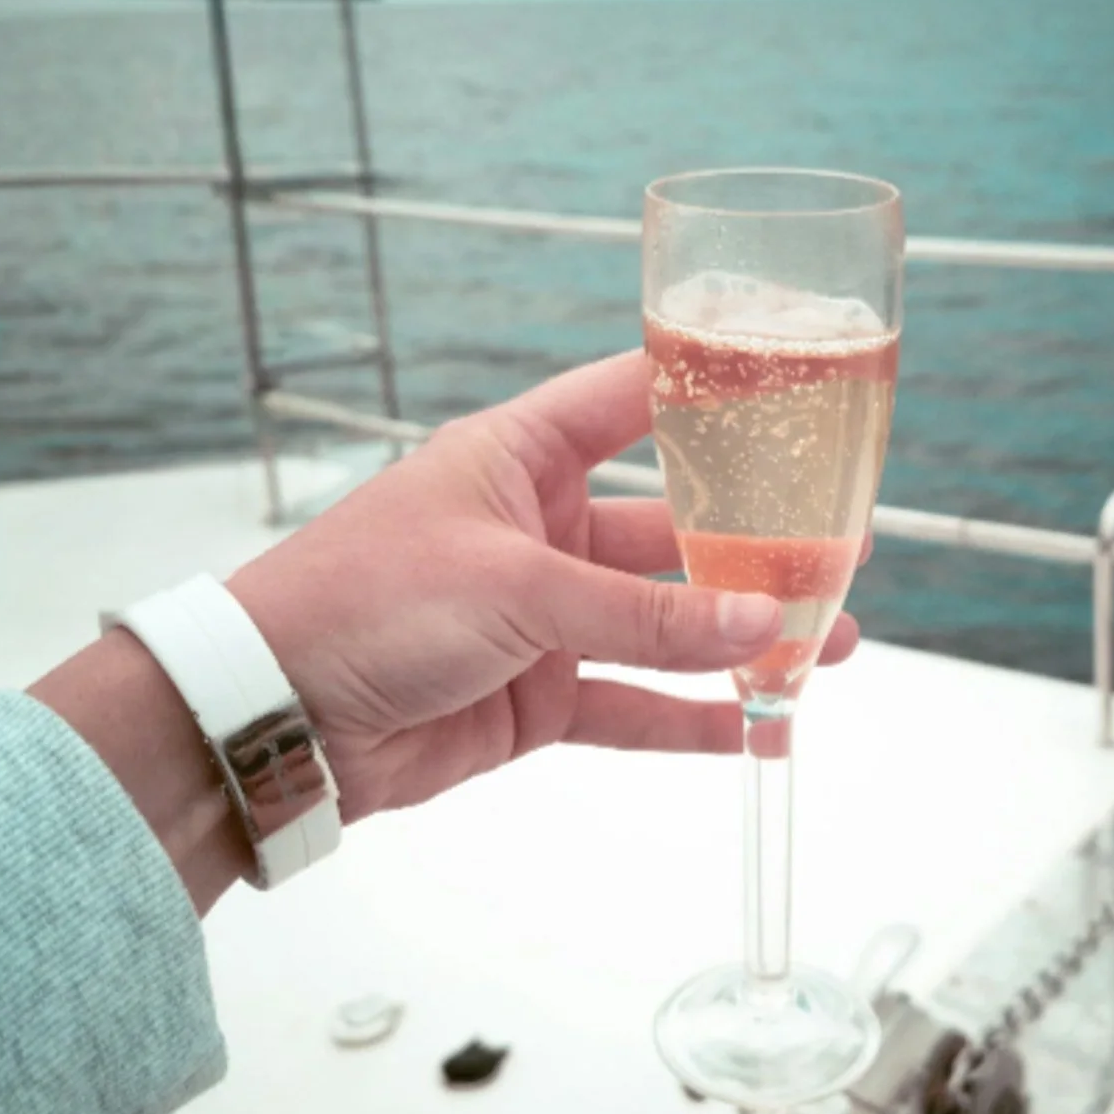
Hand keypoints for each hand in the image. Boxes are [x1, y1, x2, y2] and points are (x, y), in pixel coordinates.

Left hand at [228, 350, 857, 821]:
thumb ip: (644, 617)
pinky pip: (631, 704)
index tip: (800, 387)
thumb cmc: (366, 603)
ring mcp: (542, 616)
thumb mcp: (517, 589)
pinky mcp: (536, 695)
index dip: (712, 391)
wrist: (273, 715)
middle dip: (755, 546)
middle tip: (839, 557)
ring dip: (741, 637)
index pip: (635, 400)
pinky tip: (756, 726)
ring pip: (665, 623)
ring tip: (828, 645)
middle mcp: (542, 527)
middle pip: (673, 527)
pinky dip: (689, 718)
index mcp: (522, 457)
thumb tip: (760, 623)